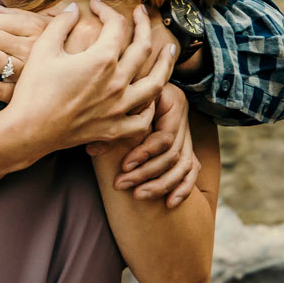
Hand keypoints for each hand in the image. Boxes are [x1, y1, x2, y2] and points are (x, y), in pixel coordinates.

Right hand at [0, 0, 175, 155]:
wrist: (28, 130)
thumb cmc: (33, 89)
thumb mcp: (44, 48)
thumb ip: (62, 24)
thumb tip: (74, 8)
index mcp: (102, 59)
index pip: (116, 26)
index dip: (107, 10)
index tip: (97, 5)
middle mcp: (117, 81)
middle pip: (142, 48)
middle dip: (143, 25)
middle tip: (142, 12)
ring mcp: (120, 107)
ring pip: (156, 83)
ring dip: (165, 64)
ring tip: (169, 51)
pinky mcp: (115, 128)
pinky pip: (144, 118)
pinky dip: (151, 107)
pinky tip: (151, 98)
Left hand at [111, 85, 199, 205]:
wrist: (139, 79)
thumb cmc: (124, 90)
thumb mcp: (120, 101)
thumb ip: (111, 124)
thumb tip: (92, 149)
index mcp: (173, 102)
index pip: (165, 136)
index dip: (145, 153)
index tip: (124, 166)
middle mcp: (183, 118)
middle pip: (174, 154)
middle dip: (147, 173)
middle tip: (122, 185)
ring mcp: (187, 133)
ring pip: (183, 165)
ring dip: (161, 184)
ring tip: (139, 196)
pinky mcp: (186, 147)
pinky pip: (191, 170)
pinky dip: (183, 188)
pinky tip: (170, 203)